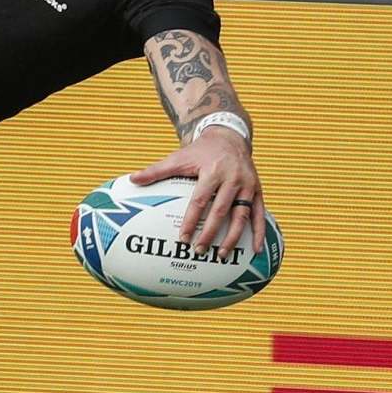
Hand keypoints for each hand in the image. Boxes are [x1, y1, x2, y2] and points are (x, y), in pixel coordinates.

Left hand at [128, 126, 267, 257]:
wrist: (228, 137)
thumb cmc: (200, 151)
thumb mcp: (178, 157)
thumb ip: (156, 170)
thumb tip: (132, 179)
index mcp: (212, 171)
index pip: (200, 200)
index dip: (191, 221)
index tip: (183, 238)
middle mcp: (232, 179)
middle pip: (220, 211)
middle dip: (210, 234)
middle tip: (199, 251)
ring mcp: (247, 185)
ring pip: (242, 215)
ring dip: (233, 237)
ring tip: (221, 255)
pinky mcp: (258, 190)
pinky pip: (259, 214)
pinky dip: (259, 232)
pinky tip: (255, 250)